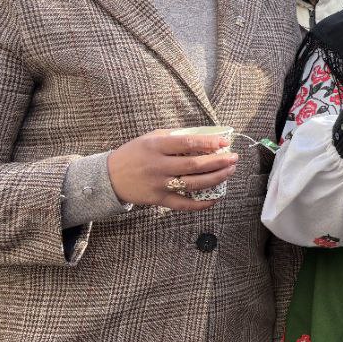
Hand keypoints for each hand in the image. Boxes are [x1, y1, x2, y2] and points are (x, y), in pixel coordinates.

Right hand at [106, 129, 238, 210]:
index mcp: (156, 146)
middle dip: (219, 162)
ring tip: (229, 171)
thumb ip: (176, 138)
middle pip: (194, 165)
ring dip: (216, 178)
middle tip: (234, 159)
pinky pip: (183, 204)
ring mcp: (158, 184)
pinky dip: (201, 203)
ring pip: (193, 184)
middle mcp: (158, 165)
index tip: (225, 142)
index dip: (209, 143)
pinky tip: (216, 197)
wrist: (108, 177)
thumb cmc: (134, 153)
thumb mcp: (151, 138)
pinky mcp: (158, 199)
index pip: (188, 143)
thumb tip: (206, 138)